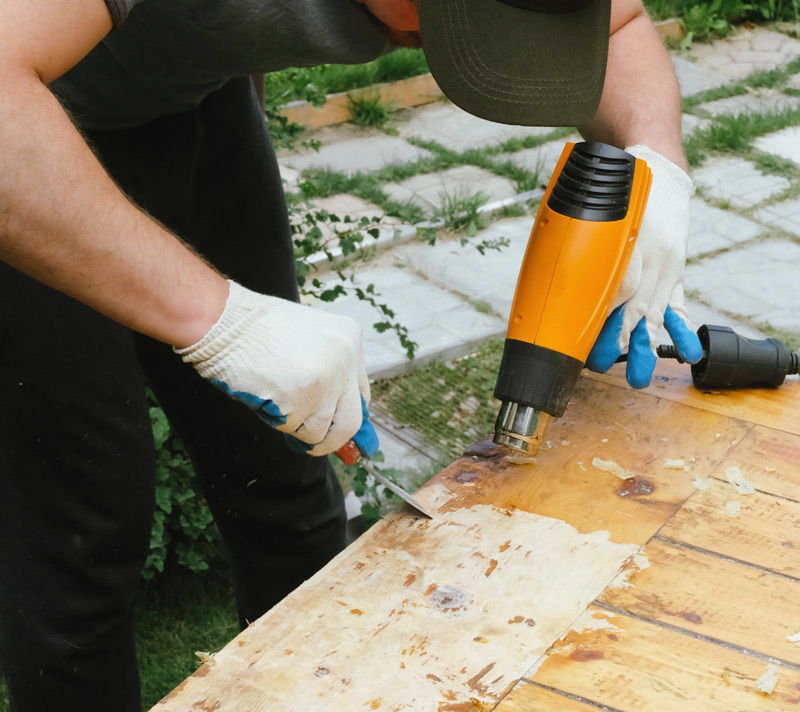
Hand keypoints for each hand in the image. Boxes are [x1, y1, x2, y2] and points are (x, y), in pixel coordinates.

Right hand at [176, 280, 378, 456]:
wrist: (225, 321)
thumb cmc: (258, 330)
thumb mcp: (309, 338)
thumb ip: (328, 371)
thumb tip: (336, 418)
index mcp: (350, 338)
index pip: (361, 394)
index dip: (349, 416)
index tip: (343, 434)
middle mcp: (345, 360)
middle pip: (351, 421)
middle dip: (332, 440)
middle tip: (315, 445)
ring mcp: (326, 380)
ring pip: (320, 431)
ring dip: (297, 427)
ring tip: (276, 400)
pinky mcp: (301, 399)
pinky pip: (295, 429)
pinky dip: (280, 423)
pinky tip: (267, 397)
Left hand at [585, 146, 702, 387]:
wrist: (659, 171)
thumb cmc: (623, 194)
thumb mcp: (602, 214)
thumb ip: (592, 248)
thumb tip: (574, 283)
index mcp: (632, 248)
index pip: (617, 290)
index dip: (602, 318)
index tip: (587, 341)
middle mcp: (654, 261)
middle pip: (635, 309)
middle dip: (619, 342)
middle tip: (603, 365)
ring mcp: (668, 269)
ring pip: (657, 313)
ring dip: (649, 347)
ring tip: (640, 376)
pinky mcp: (677, 273)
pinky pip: (680, 306)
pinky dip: (682, 331)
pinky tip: (688, 354)